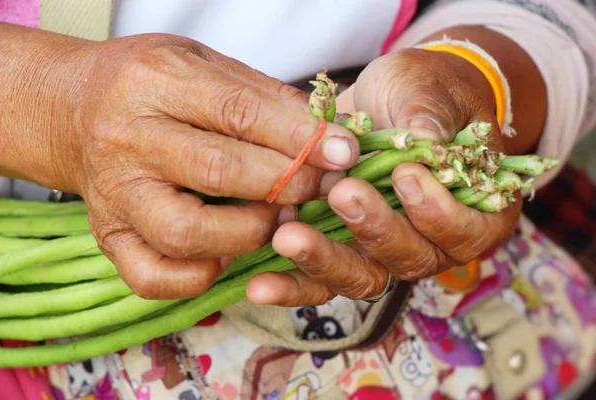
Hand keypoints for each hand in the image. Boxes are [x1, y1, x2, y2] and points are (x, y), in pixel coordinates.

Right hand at [0, 26, 359, 298]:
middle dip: (285, 185)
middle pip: (218, 173)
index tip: (343, 152)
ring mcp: (115, 195)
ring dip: (249, 233)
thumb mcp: (204, 63)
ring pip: (187, 234)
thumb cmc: (153, 85)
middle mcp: (127, 140)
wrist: (77, 109)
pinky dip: (201, 276)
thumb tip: (327, 137)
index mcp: (154, 82)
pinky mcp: (109, 237)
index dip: (299, 137)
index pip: (239, 113)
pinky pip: (155, 277)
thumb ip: (264, 96)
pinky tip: (225, 253)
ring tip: (276, 219)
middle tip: (319, 188)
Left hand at [246, 48, 521, 305]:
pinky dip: (291, 284)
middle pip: (409, 258)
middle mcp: (431, 241)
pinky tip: (260, 283)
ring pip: (361, 276)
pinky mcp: (341, 249)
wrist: (387, 101)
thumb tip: (424, 141)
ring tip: (287, 236)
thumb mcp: (427, 88)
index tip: (405, 175)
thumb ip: (430, 112)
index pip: (467, 230)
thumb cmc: (421, 93)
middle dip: (374, 229)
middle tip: (340, 193)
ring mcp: (383, 251)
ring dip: (324, 260)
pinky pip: (319, 280)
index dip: (438, 212)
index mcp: (474, 208)